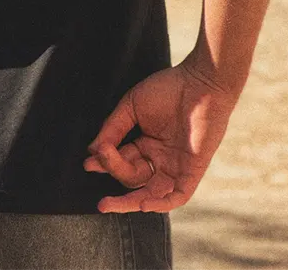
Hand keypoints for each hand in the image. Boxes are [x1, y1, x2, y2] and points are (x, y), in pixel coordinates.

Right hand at [83, 59, 239, 212]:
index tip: (88, 163)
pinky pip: (177, 195)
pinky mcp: (191, 171)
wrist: (199, 83)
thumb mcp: (132, 106)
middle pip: (133, 177)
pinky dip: (160, 203)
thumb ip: (113, 127)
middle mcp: (160, 158)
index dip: (105, 162)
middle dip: (113, 176)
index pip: (122, 159)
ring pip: (151, 193)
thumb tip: (93, 149)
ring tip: (109, 203)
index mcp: (146, 143)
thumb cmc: (167, 89)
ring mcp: (175, 166)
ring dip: (130, 201)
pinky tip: (142, 204)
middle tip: (94, 175)